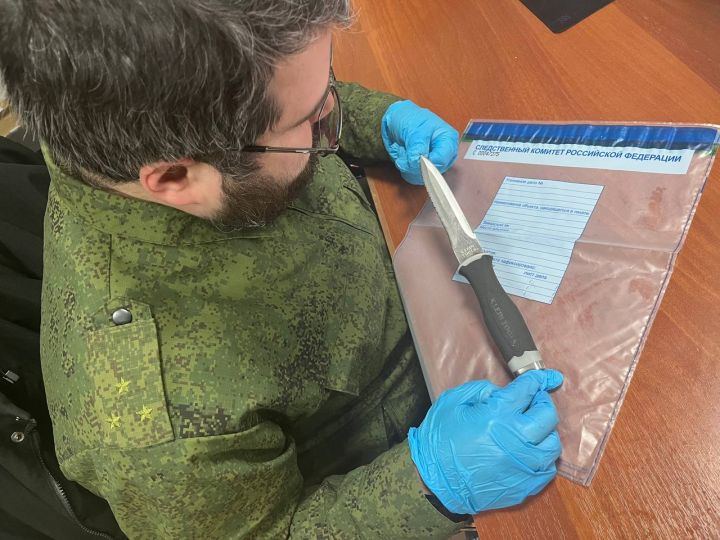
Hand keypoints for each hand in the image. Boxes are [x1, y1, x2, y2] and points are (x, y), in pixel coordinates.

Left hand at [381, 100, 458, 184]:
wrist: (396, 120)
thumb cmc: (409, 119)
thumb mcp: (414, 130)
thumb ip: (417, 148)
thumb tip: (419, 163)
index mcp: (448, 140)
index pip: (441, 160)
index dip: (426, 162)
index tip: (413, 157)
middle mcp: (444, 154)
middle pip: (432, 172)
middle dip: (413, 164)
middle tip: (404, 150)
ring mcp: (434, 163)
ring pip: (421, 177)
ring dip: (406, 165)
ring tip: (403, 150)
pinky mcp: (423, 170)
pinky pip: (413, 178)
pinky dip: (404, 168)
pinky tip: (403, 156)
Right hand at [408, 370, 563, 514]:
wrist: (434, 482)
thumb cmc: (439, 440)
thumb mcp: (452, 402)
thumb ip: (480, 390)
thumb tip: (502, 392)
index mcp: (496, 415)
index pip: (528, 390)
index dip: (541, 379)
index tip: (550, 377)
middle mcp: (516, 439)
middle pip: (548, 415)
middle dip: (543, 403)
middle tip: (533, 402)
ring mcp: (523, 465)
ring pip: (553, 444)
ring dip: (545, 431)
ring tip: (531, 429)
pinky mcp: (524, 486)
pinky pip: (548, 469)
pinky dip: (543, 456)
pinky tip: (529, 452)